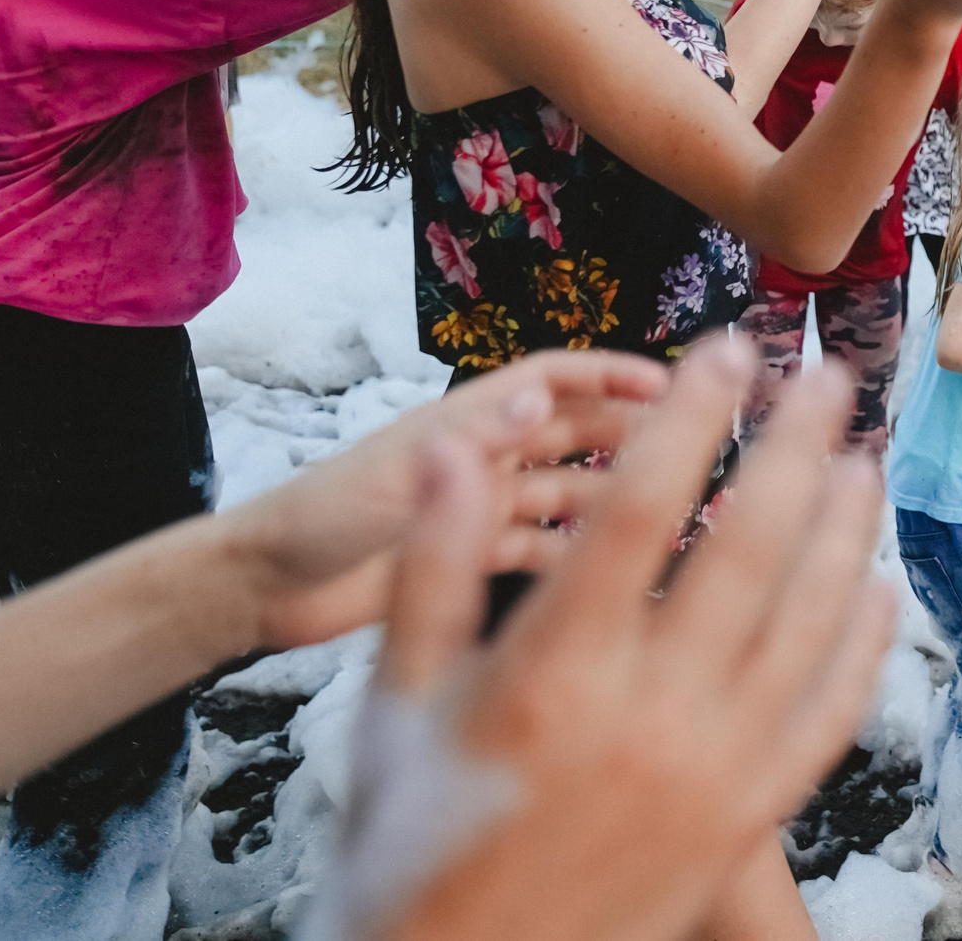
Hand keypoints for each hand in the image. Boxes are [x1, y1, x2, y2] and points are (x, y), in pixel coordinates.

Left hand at [213, 351, 669, 653]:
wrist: (260, 588)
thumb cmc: (320, 517)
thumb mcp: (400, 475)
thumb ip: (473, 440)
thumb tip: (550, 392)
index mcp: (467, 422)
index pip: (555, 379)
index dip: (614, 373)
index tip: (676, 382)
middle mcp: (482, 458)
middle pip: (573, 432)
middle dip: (632, 432)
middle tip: (701, 447)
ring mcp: (477, 508)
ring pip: (563, 491)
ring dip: (609, 497)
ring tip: (672, 516)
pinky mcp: (466, 557)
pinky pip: (536, 547)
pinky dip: (573, 554)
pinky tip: (614, 575)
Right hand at [355, 341, 895, 940]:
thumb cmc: (414, 839)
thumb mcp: (393, 702)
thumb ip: (432, 569)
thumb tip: (457, 448)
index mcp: (553, 671)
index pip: (642, 508)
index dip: (694, 416)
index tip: (729, 350)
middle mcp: (647, 713)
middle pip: (750, 545)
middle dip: (798, 446)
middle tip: (828, 376)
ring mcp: (711, 767)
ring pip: (807, 621)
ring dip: (845, 530)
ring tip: (864, 460)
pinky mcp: (748, 816)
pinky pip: (828, 714)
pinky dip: (861, 645)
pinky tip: (874, 589)